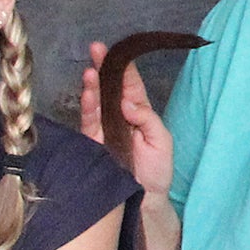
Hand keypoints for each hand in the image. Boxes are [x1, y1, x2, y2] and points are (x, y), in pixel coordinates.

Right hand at [80, 38, 174, 199]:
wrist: (143, 201)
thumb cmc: (157, 171)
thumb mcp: (162, 141)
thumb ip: (146, 119)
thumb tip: (127, 102)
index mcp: (139, 112)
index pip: (130, 85)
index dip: (124, 67)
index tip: (117, 51)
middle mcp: (119, 116)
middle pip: (109, 87)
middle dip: (103, 67)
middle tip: (97, 48)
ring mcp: (104, 128)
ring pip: (96, 101)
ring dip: (93, 84)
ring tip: (91, 70)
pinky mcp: (93, 142)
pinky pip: (88, 121)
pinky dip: (87, 106)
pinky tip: (88, 93)